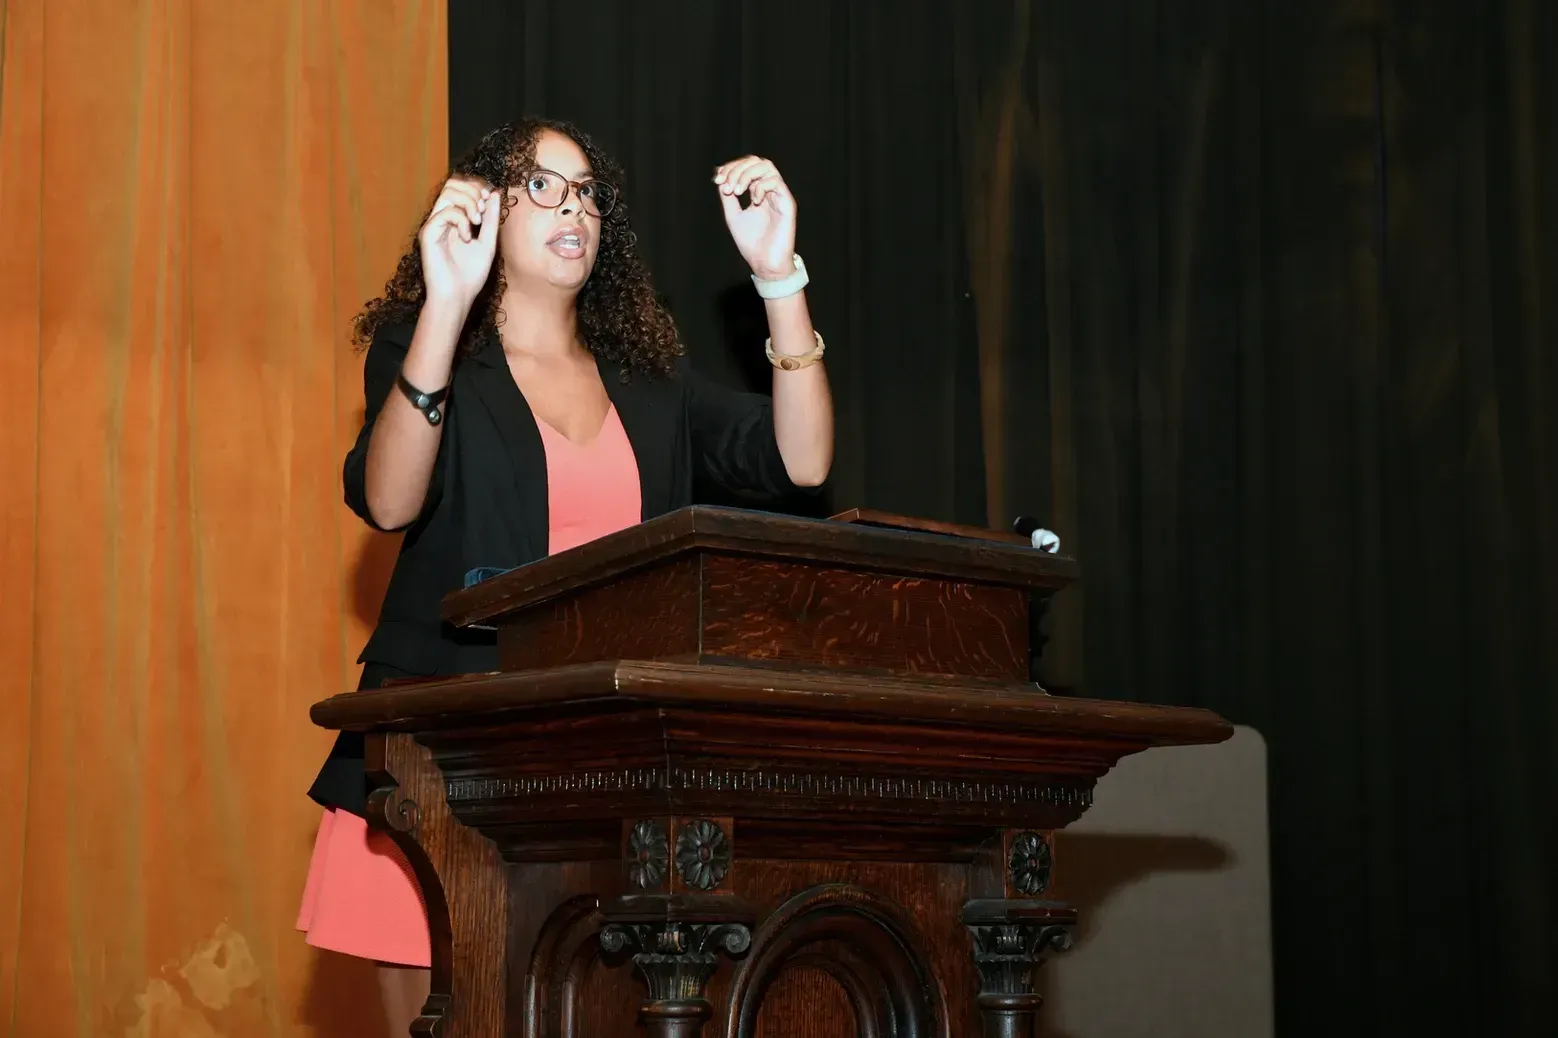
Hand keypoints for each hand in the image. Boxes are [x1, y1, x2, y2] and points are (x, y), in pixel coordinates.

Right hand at [418, 176, 499, 311]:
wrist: (458, 296)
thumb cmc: (471, 275)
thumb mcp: (488, 242)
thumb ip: (491, 219)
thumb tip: (495, 193)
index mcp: (455, 219)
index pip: (461, 187)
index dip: (477, 187)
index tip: (490, 201)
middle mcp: (442, 218)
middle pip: (453, 183)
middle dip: (473, 192)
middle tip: (483, 212)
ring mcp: (434, 225)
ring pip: (448, 192)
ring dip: (468, 202)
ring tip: (477, 222)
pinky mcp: (428, 233)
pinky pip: (445, 212)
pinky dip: (461, 221)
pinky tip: (466, 238)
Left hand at [714, 155, 797, 279]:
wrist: (765, 264)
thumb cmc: (751, 244)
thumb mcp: (733, 216)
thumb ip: (728, 197)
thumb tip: (720, 177)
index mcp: (757, 192)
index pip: (746, 167)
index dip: (730, 168)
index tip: (717, 180)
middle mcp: (769, 191)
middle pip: (756, 161)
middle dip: (737, 169)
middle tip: (726, 186)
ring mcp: (779, 195)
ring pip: (766, 166)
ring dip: (746, 175)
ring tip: (736, 191)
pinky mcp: (787, 203)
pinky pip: (775, 181)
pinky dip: (760, 187)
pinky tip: (754, 202)